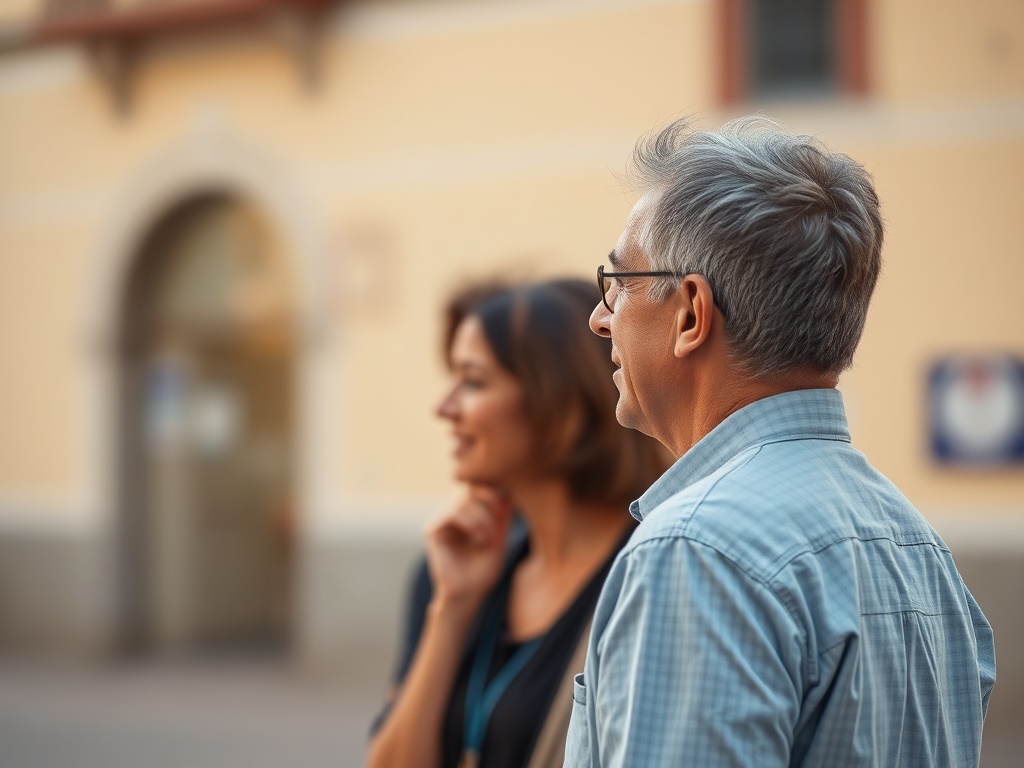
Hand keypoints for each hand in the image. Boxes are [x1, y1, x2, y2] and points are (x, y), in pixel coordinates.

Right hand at [424, 485, 513, 612]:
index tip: (506, 506)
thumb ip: (501, 514)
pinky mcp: (432, 530)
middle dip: (489, 503)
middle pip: (471, 490)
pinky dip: (469, 522)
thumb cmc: (484, 570)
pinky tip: (479, 537)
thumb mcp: (498, 538)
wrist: (468, 595)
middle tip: (499, 522)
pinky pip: (451, 513)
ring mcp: (441, 520)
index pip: (479, 488)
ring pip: (462, 501)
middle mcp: (452, 513)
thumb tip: (508, 489)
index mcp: (468, 513)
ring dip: (481, 517)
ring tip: (488, 537)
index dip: (493, 491)